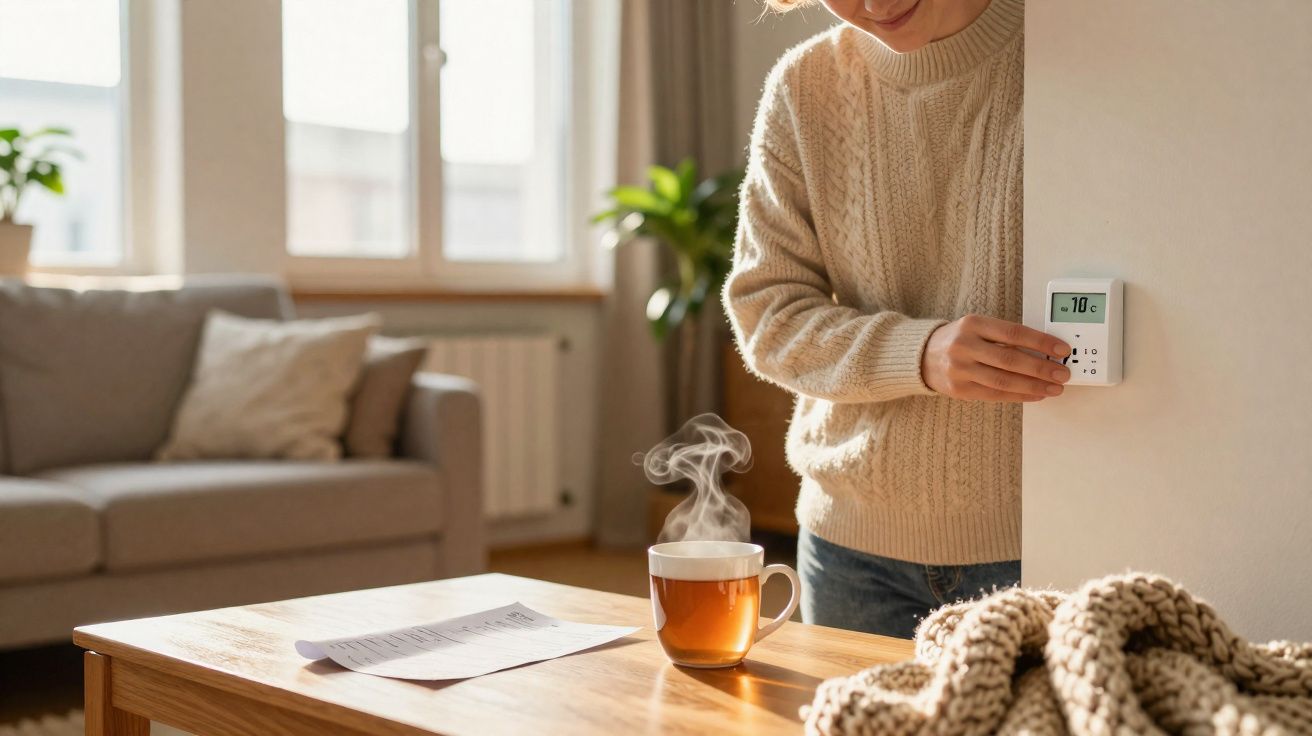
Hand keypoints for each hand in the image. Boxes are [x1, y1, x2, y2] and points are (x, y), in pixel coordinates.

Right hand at [921, 315, 1070, 401]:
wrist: (922, 356)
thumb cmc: (958, 340)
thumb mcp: (977, 328)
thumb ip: (1004, 337)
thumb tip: (1043, 351)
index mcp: (973, 324)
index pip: (1014, 333)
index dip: (1041, 342)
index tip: (1061, 349)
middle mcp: (964, 346)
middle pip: (1010, 360)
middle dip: (1041, 368)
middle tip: (1062, 373)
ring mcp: (960, 370)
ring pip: (1004, 381)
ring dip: (1034, 386)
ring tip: (1054, 388)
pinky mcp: (960, 389)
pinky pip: (995, 395)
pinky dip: (1019, 396)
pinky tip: (1035, 395)